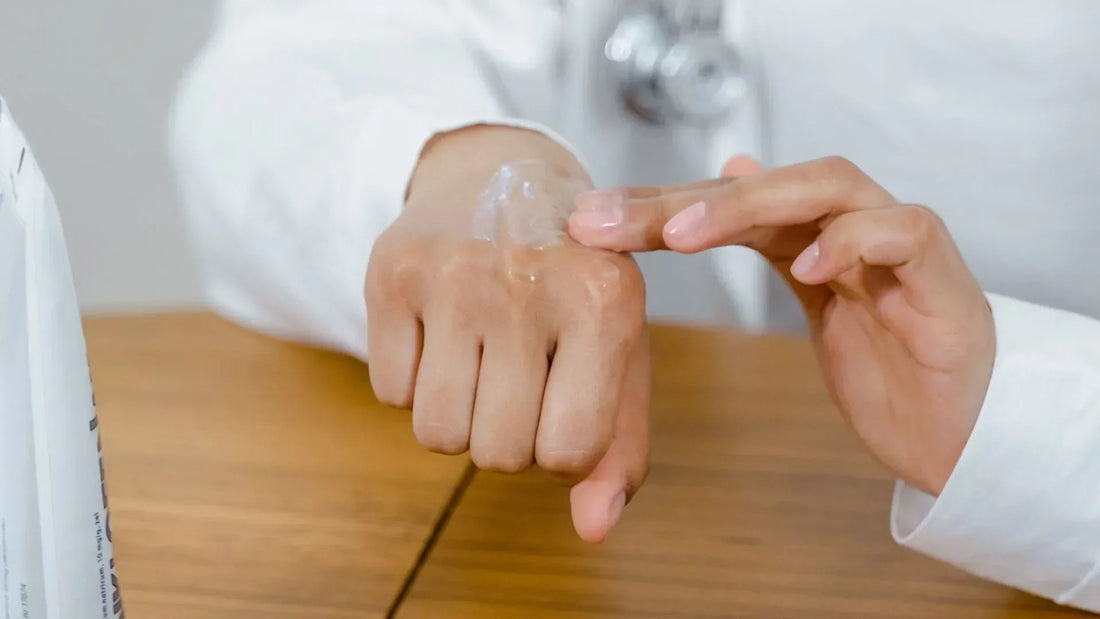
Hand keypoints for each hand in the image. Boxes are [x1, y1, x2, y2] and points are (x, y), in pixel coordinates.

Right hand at [365, 126, 649, 540]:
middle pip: (497, 454)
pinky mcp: (392, 269)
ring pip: (436, 435)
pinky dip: (414, 382)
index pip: (568, 452)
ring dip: (459, 417)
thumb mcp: (619, 352)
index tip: (563, 403)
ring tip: (480, 357)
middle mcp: (530, 280)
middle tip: (518, 376)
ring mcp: (454, 272)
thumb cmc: (573, 281)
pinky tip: (440, 331)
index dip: (561, 448)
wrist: (501, 171)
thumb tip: (593, 529)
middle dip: (508, 436)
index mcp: (606, 301)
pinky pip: (388, 395)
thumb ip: (619, 447)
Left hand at [568, 156, 993, 495]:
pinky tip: (806, 262)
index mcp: (811, 235)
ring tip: (684, 234)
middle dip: (680, 200)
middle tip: (609, 221)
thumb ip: (770, 242)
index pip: (724, 202)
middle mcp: (852, 225)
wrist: (966, 431)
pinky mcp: (941, 278)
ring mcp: (898, 244)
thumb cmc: (891, 371)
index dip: (656, 207)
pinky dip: (852, 240)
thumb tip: (725, 176)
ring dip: (752, 204)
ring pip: (828, 188)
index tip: (588, 224)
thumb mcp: (814, 305)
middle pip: (764, 186)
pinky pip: (902, 232)